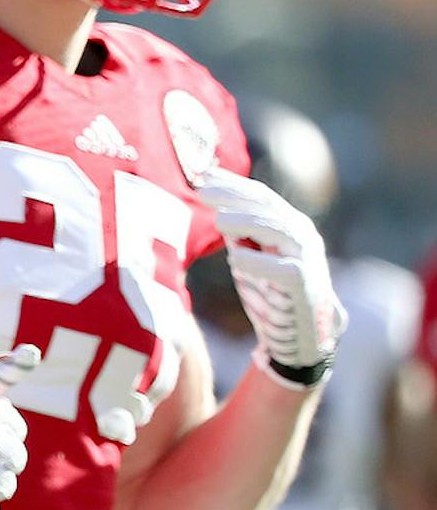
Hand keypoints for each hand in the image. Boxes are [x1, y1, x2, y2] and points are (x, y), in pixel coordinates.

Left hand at [194, 168, 343, 384]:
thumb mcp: (249, 257)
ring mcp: (307, 259)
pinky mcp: (306, 286)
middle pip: (268, 207)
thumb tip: (212, 207)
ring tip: (219, 219)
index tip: (202, 173)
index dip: (232, 183)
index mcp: (288, 225)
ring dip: (248, 223)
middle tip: (202, 188)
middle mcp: (301, 236)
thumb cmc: (272, 293)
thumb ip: (237, 235)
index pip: (260, 196)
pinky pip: (286, 271)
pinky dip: (261, 264)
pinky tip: (237, 259)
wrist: (300, 336)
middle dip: (234, 195)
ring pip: (279, 231)